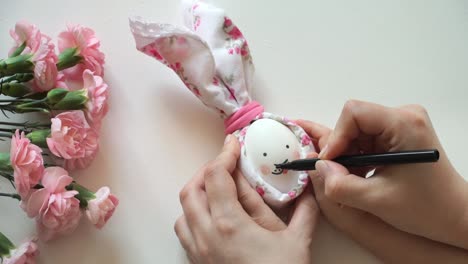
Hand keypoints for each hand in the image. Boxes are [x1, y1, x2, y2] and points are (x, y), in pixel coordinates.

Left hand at [174, 135, 318, 263]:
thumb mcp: (296, 242)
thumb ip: (303, 211)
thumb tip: (307, 188)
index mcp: (228, 224)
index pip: (216, 176)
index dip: (224, 155)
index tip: (233, 145)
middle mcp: (206, 235)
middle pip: (191, 189)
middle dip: (207, 172)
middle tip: (227, 166)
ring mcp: (198, 251)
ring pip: (183, 211)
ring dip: (197, 194)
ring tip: (218, 190)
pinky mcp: (197, 263)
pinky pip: (184, 231)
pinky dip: (193, 216)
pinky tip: (212, 218)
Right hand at [298, 118, 467, 262]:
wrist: (454, 214)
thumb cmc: (427, 207)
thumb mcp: (377, 201)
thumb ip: (341, 186)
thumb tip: (318, 167)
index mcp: (404, 124)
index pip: (354, 113)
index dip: (336, 137)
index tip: (331, 162)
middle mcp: (404, 116)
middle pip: (354, 120)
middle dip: (342, 148)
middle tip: (338, 174)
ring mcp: (402, 123)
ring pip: (356, 130)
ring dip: (349, 154)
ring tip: (352, 178)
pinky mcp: (399, 133)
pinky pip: (365, 137)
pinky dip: (358, 156)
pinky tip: (362, 174)